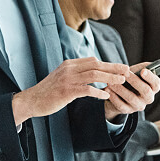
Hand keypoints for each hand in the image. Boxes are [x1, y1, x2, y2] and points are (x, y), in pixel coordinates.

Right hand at [12, 57, 127, 124]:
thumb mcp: (61, 78)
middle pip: (96, 64)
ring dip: (110, 78)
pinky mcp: (66, 91)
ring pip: (94, 75)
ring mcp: (67, 79)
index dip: (108, 64)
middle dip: (113, 68)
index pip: (92, 60)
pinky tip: (106, 95)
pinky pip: (87, 89)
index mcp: (68, 64)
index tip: (120, 68)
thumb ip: (75, 74)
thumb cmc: (48, 92)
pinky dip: (98, 92)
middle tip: (127, 71)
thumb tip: (92, 74)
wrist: (32, 100)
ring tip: (121, 81)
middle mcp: (68, 69)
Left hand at [105, 62, 159, 119]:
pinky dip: (114, 97)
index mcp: (153, 87)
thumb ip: (150, 66)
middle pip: (145, 91)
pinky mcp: (127, 111)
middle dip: (134, 81)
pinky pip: (121, 105)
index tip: (142, 71)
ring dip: (121, 89)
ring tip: (111, 81)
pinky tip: (107, 90)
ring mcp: (138, 106)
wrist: (117, 92)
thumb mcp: (138, 71)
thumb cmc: (130, 79)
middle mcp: (148, 98)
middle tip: (124, 74)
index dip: (150, 77)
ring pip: (131, 98)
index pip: (156, 83)